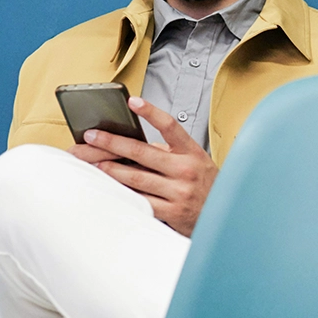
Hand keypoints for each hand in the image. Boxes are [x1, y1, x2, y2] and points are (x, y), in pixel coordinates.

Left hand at [69, 96, 216, 235]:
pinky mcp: (172, 212)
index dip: (151, 112)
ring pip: (136, 177)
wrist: (226, 216)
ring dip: (110, 169)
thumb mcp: (194, 162)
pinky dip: (122, 193)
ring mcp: (179, 192)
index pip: (170, 126)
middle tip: (91, 136)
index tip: (132, 101)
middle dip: (112, 142)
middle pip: (141, 152)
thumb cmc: (205, 185)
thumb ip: (167, 152)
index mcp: (192, 152)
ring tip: (93, 162)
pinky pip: (140, 200)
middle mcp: (186, 170)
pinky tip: (109, 187)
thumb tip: (130, 143)